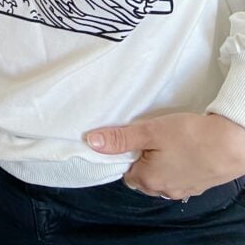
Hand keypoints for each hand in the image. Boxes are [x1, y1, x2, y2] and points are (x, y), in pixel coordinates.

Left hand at [86, 112, 244, 199]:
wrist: (231, 143)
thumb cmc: (188, 136)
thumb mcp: (148, 131)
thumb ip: (119, 138)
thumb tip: (91, 142)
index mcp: (148, 180)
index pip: (125, 173)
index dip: (125, 156)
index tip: (130, 140)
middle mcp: (164, 190)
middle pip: (142, 178)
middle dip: (141, 160)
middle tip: (148, 138)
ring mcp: (184, 189)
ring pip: (161, 178)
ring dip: (159, 163)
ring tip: (166, 142)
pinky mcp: (199, 184)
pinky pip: (179, 177)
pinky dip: (177, 165)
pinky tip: (183, 150)